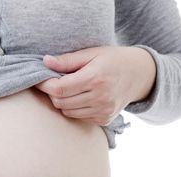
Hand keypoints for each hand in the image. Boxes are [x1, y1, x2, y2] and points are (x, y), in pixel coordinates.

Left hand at [34, 46, 155, 125]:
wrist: (142, 74)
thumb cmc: (114, 60)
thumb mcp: (92, 53)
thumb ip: (67, 60)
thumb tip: (45, 61)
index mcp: (95, 78)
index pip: (59, 89)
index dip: (44, 85)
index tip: (39, 79)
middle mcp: (100, 97)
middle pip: (60, 102)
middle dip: (53, 93)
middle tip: (55, 82)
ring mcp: (103, 111)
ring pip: (67, 112)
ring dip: (63, 101)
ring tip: (70, 88)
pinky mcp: (104, 119)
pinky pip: (78, 117)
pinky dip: (75, 108)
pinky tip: (83, 97)